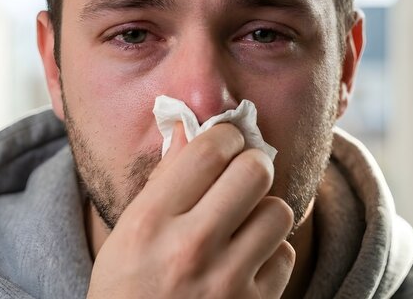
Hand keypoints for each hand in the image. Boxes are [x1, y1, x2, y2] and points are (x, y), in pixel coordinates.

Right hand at [86, 122, 295, 297]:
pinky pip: (286, 256)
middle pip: (255, 171)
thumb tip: (191, 129)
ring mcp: (225, 281)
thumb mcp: (127, 234)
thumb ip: (163, 180)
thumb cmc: (128, 289)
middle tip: (243, 176)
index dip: (226, 136)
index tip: (226, 143)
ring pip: (278, 211)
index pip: (209, 150)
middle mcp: (189, 248)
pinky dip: (270, 255)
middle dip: (252, 165)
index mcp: (150, 222)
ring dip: (264, 212)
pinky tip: (246, 262)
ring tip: (243, 224)